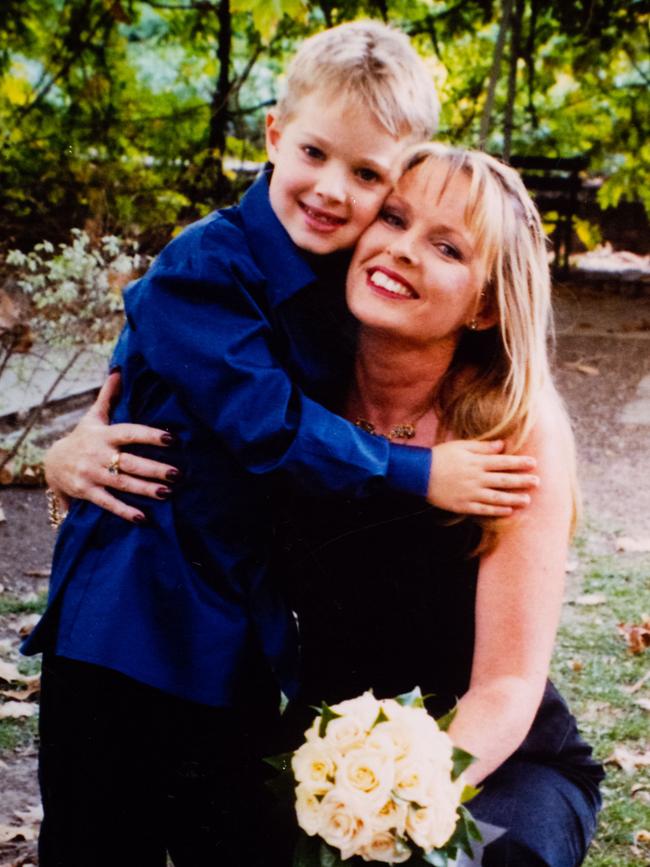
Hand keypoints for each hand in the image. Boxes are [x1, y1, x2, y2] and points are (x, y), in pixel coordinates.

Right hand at [44, 371, 180, 522]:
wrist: (51, 463)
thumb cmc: (81, 438)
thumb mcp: (92, 417)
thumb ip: (107, 396)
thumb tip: (119, 370)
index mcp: (103, 435)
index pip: (129, 433)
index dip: (150, 435)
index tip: (172, 438)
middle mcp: (98, 455)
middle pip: (129, 462)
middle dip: (153, 468)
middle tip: (177, 473)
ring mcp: (92, 475)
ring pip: (122, 483)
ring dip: (145, 489)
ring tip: (167, 492)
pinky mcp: (87, 493)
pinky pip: (108, 503)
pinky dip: (125, 511)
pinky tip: (143, 517)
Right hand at [427, 439, 538, 515]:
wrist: (418, 473)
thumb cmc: (440, 456)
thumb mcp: (461, 446)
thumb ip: (482, 447)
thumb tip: (502, 445)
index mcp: (476, 462)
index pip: (503, 462)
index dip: (520, 463)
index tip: (534, 463)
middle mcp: (476, 478)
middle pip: (504, 480)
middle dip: (522, 481)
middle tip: (537, 482)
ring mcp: (470, 493)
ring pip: (497, 497)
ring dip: (514, 498)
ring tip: (527, 500)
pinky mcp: (463, 505)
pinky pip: (483, 509)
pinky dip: (497, 510)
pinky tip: (508, 511)